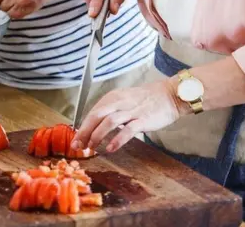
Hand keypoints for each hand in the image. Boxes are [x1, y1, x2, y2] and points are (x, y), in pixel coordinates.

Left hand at [70, 80, 188, 152]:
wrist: (168, 95)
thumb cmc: (145, 101)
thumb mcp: (123, 101)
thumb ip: (110, 112)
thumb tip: (94, 128)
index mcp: (112, 98)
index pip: (92, 113)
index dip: (82, 128)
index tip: (76, 141)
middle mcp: (119, 102)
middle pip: (96, 116)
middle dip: (84, 132)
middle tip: (78, 146)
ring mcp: (132, 111)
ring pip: (109, 122)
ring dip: (97, 136)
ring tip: (92, 148)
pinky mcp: (143, 119)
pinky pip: (128, 130)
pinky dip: (118, 140)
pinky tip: (110, 149)